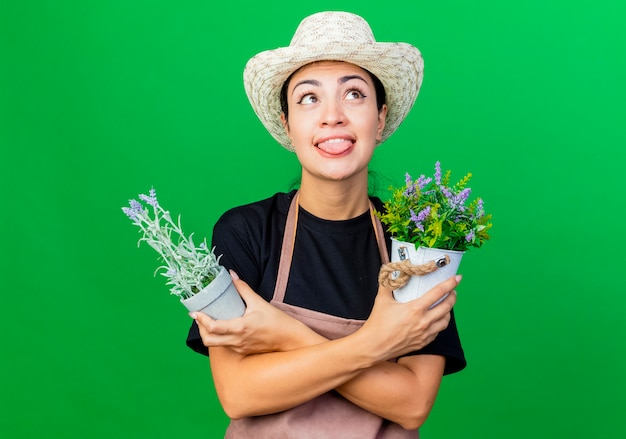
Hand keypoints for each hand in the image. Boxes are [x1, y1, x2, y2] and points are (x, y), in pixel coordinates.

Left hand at [191, 271, 316, 354]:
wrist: (290, 339)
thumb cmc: (277, 321)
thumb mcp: (259, 303)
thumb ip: (243, 289)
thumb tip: (231, 275)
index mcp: (240, 328)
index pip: (213, 327)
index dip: (201, 319)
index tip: (194, 311)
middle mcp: (237, 340)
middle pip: (209, 340)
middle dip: (200, 329)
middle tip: (198, 317)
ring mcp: (240, 348)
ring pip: (216, 344)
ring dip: (208, 333)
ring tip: (207, 321)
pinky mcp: (243, 351)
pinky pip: (225, 346)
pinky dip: (219, 337)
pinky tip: (222, 328)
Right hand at [360, 275, 460, 360]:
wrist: (374, 346)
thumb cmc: (377, 323)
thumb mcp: (382, 300)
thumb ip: (388, 284)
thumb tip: (389, 272)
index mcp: (416, 309)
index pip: (439, 292)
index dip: (450, 283)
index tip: (457, 278)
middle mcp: (424, 322)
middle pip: (447, 306)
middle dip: (453, 296)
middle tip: (452, 291)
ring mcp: (425, 334)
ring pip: (446, 321)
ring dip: (448, 311)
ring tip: (446, 305)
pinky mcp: (422, 343)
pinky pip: (437, 332)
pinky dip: (440, 324)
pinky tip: (436, 320)